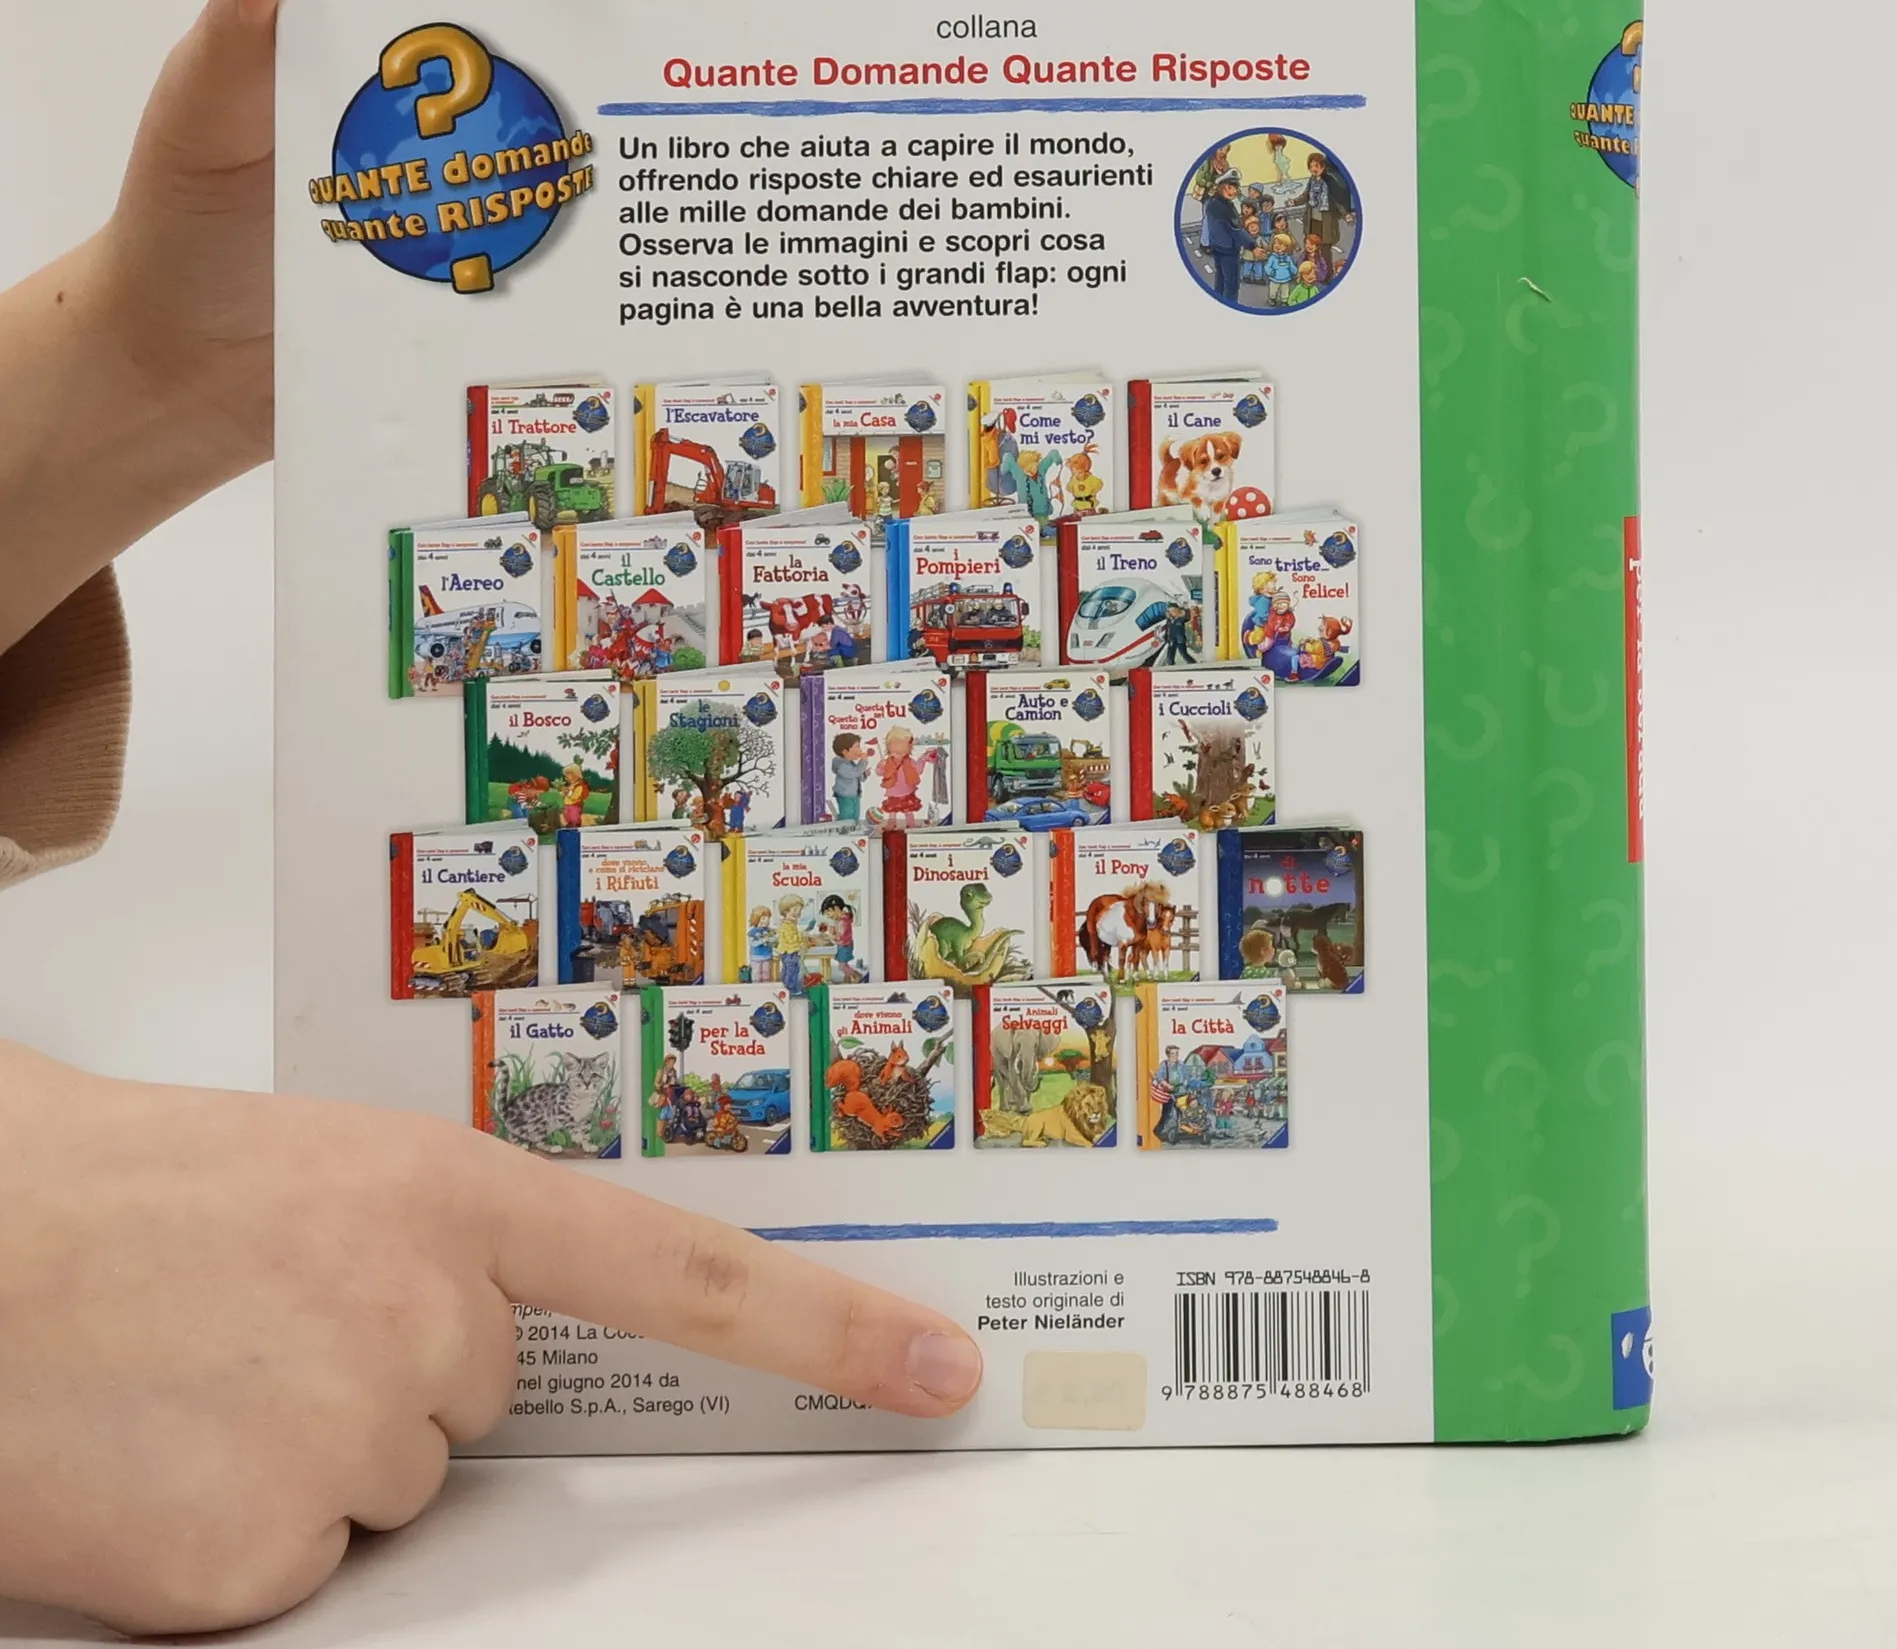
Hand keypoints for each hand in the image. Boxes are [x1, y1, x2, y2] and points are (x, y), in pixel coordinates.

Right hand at [0, 1040, 980, 1633]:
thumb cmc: (109, 1196)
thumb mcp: (307, 1174)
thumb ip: (422, 1248)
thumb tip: (477, 1341)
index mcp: (449, 1195)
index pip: (684, 1274)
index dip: (827, 1326)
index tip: (940, 1367)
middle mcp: (429, 1316)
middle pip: (480, 1400)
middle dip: (388, 1380)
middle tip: (245, 1320)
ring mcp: (355, 1441)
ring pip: (387, 1489)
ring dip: (297, 1455)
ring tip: (181, 1375)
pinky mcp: (262, 1562)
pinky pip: (296, 1569)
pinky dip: (229, 1539)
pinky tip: (148, 1461)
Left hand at [106, 0, 701, 488]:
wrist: (224, 356)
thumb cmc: (202, 222)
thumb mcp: (208, 118)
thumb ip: (238, 27)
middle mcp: (453, 12)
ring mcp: (511, 100)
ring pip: (608, 15)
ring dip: (663, 10)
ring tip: (702, 41)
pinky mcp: (544, 186)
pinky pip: (613, 144)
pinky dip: (659, 141)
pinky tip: (682, 163)